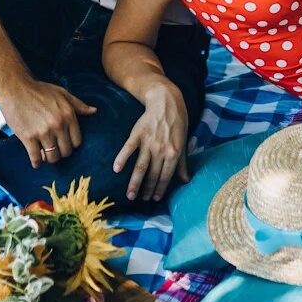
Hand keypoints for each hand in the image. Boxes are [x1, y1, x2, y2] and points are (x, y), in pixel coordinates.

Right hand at [0, 78, 96, 168]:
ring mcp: (43, 132)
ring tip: (46, 155)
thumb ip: (78, 104)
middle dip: (61, 153)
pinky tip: (36, 162)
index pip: (77, 141)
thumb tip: (94, 111)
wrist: (15, 88)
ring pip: (52, 157)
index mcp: (68, 115)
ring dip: (49, 159)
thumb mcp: (62, 93)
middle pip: (66, 151)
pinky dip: (37, 163)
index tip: (65, 144)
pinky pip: (36, 158)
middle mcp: (58, 125)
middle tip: (55, 150)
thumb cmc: (39, 90)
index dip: (71, 144)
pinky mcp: (28, 137)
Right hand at [113, 84, 188, 201]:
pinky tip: (116, 169)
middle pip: (152, 174)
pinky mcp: (137, 134)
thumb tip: (185, 180)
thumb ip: (182, 163)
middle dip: (146, 189)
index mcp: (174, 153)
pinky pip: (128, 148)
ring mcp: (149, 142)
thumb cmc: (177, 123)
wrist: (166, 102)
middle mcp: (161, 150)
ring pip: (140, 167)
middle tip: (139, 199)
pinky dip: (121, 158)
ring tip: (130, 195)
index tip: (154, 199)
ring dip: (135, 182)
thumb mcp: (183, 143)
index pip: (166, 176)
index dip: (160, 189)